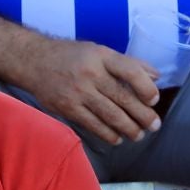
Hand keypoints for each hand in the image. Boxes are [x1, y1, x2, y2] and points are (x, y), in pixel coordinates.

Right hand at [27, 39, 161, 145]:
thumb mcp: (99, 51)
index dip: (146, 88)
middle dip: (143, 115)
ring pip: (110, 115)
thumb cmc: (72, 56)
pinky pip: (93, 125)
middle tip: (154, 125)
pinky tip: (116, 138)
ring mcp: (77, 92)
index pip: (131, 71)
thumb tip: (156, 76)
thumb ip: (128, 63)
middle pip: (123, 98)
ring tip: (138, 135)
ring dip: (128, 128)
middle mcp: (90, 73)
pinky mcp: (67, 108)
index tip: (154, 99)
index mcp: (101, 56)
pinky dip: (108, 134)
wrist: (34, 62)